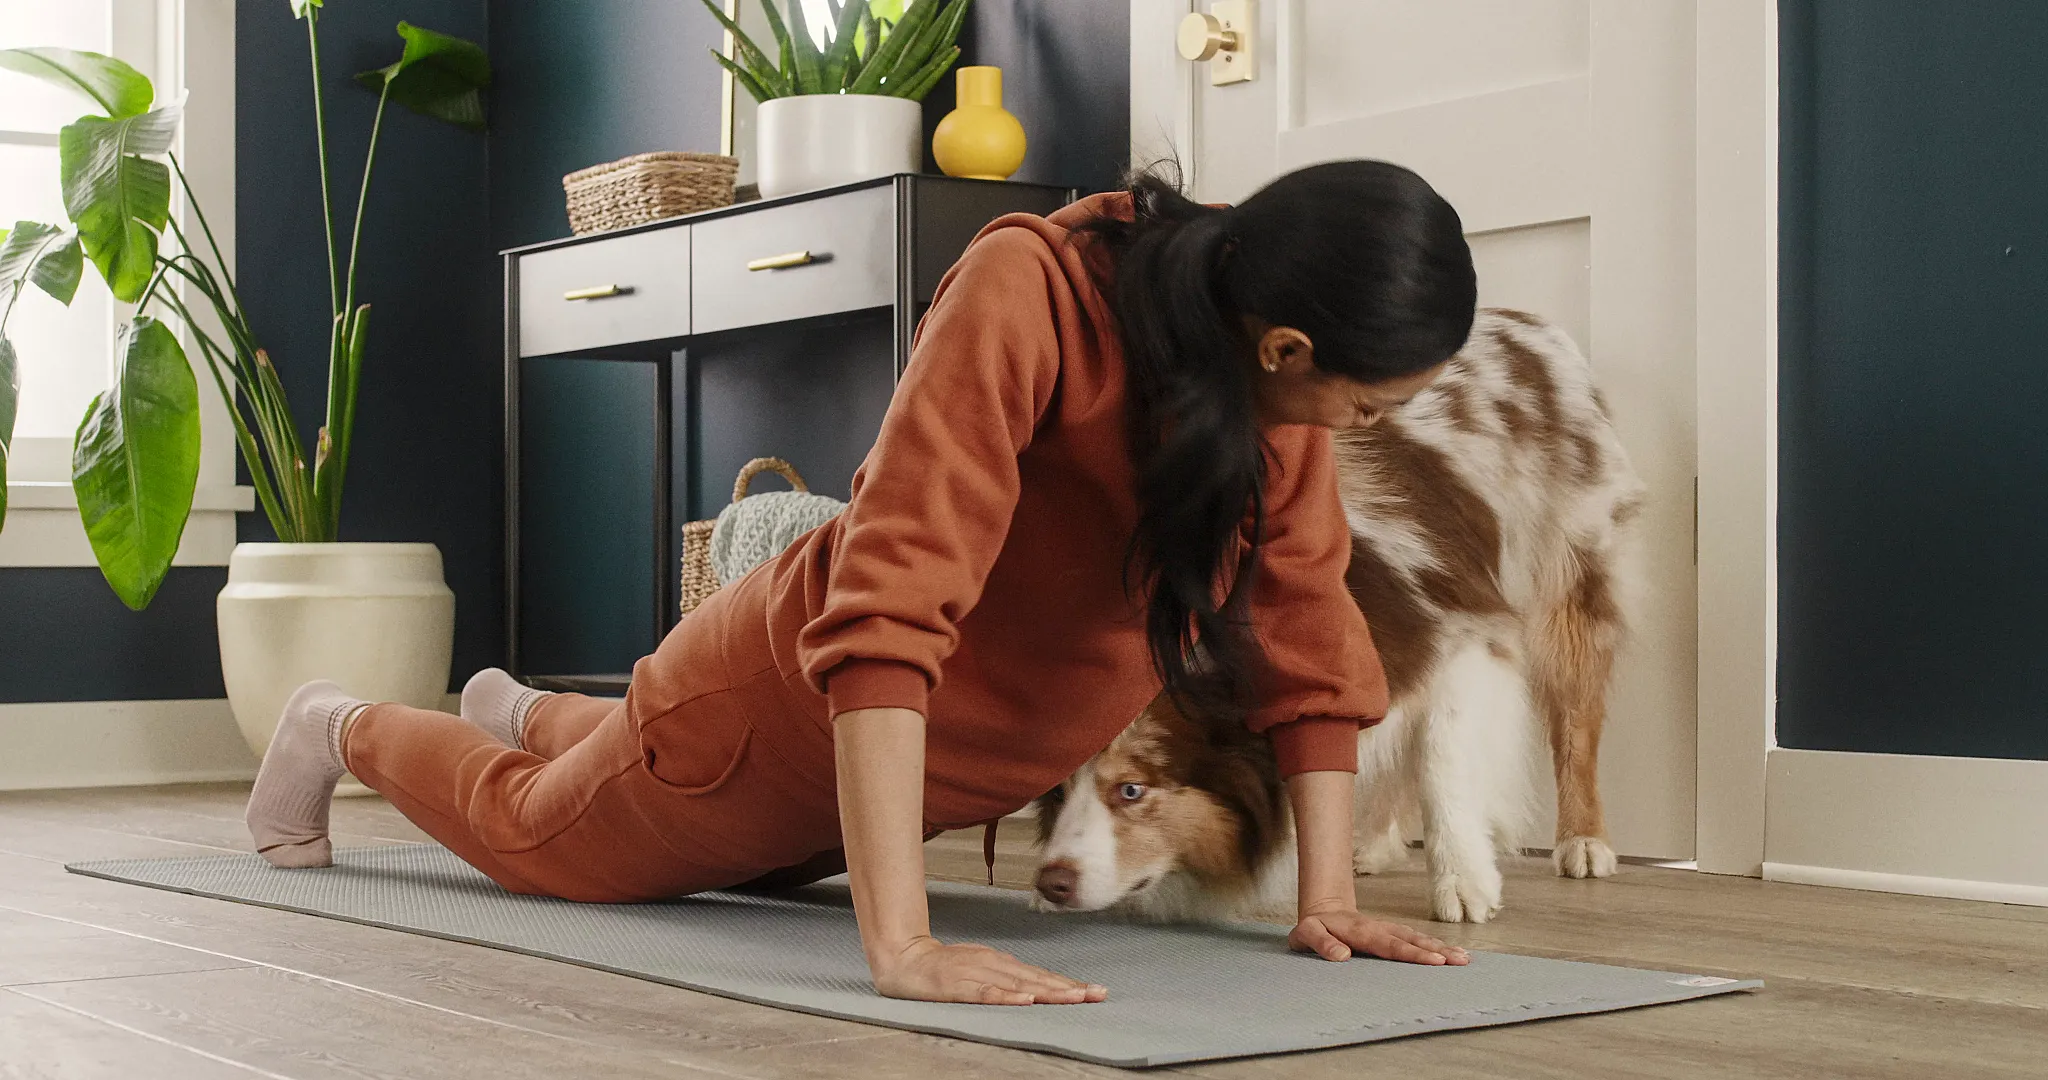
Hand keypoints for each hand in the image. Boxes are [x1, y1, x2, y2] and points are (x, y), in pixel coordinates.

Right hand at [871, 935, 1108, 1004]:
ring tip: (1074, 998)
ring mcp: (976, 973)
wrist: (904, 959)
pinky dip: (1007, 997)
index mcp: (1000, 962)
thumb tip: (1035, 986)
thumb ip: (1005, 976)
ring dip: (1048, 991)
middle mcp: (993, 965)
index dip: (1068, 983)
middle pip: (1037, 978)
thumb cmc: (944, 967)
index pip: (1040, 974)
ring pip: (1018, 984)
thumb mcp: (979, 966)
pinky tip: (1025, 1000)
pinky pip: (986, 993)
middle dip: (1069, 988)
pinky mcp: (958, 985)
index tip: (1095, 991)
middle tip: (1097, 994)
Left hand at [1289, 904, 1470, 965]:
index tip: (1435, 961)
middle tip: (1459, 961)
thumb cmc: (1313, 927)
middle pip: (1412, 940)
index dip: (1413, 954)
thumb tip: (1342, 956)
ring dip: (1441, 947)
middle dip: (1437, 951)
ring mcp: (1389, 929)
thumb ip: (1322, 944)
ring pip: (1418, 938)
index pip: (1391, 946)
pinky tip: (1452, 953)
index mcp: (1362, 932)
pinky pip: (1416, 938)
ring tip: (1464, 958)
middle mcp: (1380, 929)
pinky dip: (1435, 945)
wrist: (1322, 909)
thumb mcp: (1307, 934)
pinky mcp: (1393, 932)